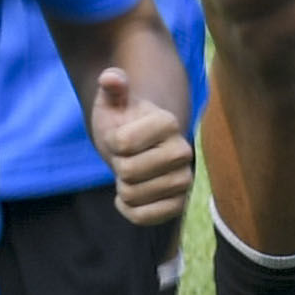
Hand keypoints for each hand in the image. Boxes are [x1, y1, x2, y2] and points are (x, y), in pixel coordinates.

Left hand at [88, 65, 193, 225]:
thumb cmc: (123, 123)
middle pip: (127, 171)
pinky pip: (144, 217)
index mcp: (168, 122)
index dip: (111, 142)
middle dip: (117, 166)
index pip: (122, 143)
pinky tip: (131, 198)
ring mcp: (184, 179)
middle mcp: (183, 150)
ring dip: (122, 188)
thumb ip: (112, 88)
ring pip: (134, 195)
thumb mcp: (113, 103)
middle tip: (126, 158)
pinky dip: (130, 210)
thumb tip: (110, 77)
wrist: (138, 149)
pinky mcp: (179, 204)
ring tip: (131, 175)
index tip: (120, 136)